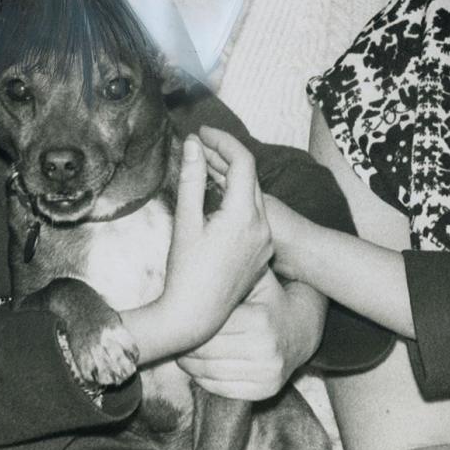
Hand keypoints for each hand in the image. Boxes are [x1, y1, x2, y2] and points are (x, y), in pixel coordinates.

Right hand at [162, 131, 272, 346]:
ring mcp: (264, 241)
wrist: (195, 317)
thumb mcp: (185, 221)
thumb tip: (194, 144)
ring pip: (252, 195)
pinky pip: (253, 215)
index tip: (201, 132)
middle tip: (200, 144)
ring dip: (231, 177)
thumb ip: (192, 179)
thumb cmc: (185, 272)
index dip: (223, 140)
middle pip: (249, 176)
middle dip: (226, 156)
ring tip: (205, 164)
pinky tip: (216, 197)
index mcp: (244, 216)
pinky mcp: (262, 252)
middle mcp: (262, 226)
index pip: (242, 162)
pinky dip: (237, 199)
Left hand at [178, 271, 323, 399]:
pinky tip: (198, 366)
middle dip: (185, 345)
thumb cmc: (268, 298)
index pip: (208, 328)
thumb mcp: (256, 278)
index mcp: (260, 319)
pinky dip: (203, 379)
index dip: (189, 323)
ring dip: (189, 364)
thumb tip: (195, 264)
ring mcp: (267, 373)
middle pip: (206, 352)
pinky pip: (221, 389)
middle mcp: (266, 348)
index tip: (177, 318)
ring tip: (182, 351)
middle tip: (174, 337)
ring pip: (209, 373)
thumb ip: (231, 272)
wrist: (300, 329)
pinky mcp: (265, 391)